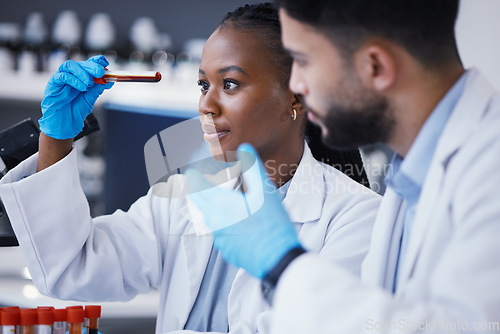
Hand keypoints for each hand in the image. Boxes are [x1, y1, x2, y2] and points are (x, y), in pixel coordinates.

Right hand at [39, 55, 113, 139]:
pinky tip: (82, 87)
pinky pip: (62, 76)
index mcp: (81, 78)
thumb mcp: (90, 99)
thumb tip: (109, 81)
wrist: (65, 125)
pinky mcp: (53, 84)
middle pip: (80, 63)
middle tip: (100, 72)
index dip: (96, 61)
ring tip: (90, 83)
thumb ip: (97, 89)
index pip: (88, 64)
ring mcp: (61, 79)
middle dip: (91, 66)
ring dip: (82, 72)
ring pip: (70, 66)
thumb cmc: (75, 111)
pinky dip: (73, 80)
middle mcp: (71, 76)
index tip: (105, 63)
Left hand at [186, 143, 301, 278]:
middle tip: (205, 185)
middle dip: (201, 192)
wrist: (278, 257)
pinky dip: (225, 225)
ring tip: (226, 202)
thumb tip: (244, 148)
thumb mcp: (265, 191)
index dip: (194, 177)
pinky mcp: (228, 251)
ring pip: (211, 219)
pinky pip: (221, 233)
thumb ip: (252, 167)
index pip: (197, 187)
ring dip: (215, 209)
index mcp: (221, 205)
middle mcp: (216, 222)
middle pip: (200, 204)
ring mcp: (221, 239)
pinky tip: (240, 223)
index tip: (192, 171)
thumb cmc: (272, 224)